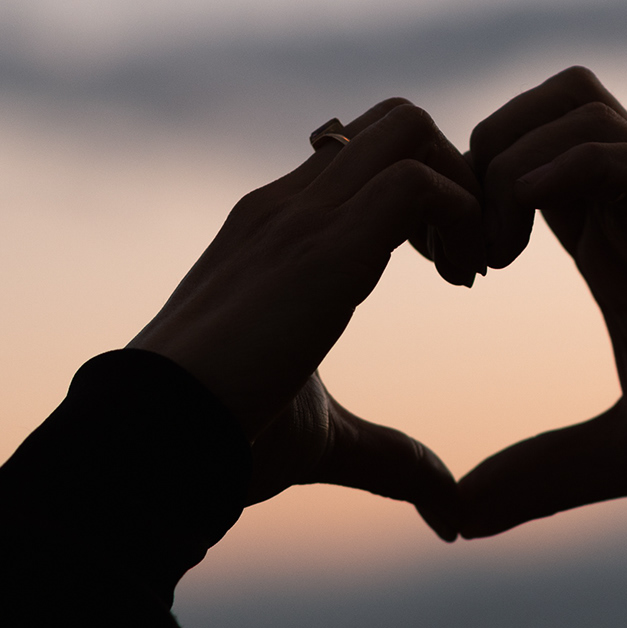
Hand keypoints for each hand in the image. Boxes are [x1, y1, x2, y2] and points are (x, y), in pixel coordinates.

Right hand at [130, 99, 481, 540]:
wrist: (153, 438)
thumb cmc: (222, 441)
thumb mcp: (323, 438)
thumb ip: (385, 455)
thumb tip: (446, 507)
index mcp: (277, 231)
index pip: (364, 155)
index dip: (427, 195)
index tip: (451, 272)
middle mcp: (288, 205)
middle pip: (397, 120)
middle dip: (458, 173)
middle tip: (473, 264)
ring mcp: (301, 216)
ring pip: (412, 128)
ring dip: (466, 188)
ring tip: (472, 273)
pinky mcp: (323, 246)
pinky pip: (419, 180)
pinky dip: (463, 215)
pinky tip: (462, 283)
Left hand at [458, 67, 626, 536]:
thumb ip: (546, 475)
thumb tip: (458, 522)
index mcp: (611, 248)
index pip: (518, 164)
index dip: (460, 198)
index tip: (443, 274)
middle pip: (535, 108)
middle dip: (469, 164)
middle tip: (456, 259)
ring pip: (570, 104)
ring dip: (505, 161)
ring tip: (490, 257)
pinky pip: (616, 150)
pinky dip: (552, 173)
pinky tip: (525, 249)